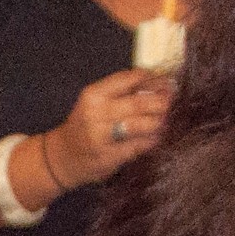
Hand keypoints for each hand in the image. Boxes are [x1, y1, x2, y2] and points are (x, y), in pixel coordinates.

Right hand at [49, 68, 174, 188]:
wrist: (63, 157)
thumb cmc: (85, 126)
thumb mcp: (96, 102)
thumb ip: (123, 92)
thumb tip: (160, 83)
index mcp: (94, 95)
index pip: (130, 78)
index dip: (153, 79)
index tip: (167, 82)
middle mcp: (96, 114)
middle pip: (139, 103)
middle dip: (161, 102)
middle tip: (171, 102)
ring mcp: (102, 137)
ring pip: (142, 125)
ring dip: (159, 122)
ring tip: (165, 120)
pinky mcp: (110, 156)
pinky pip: (140, 145)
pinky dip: (152, 140)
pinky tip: (155, 137)